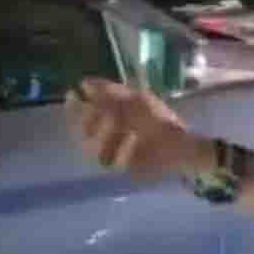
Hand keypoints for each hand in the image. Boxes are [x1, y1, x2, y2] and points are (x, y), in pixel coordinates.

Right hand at [66, 78, 206, 181]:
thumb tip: (84, 83)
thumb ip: (111, 92)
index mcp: (105, 126)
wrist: (181, 143)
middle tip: (99, 109)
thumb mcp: (136, 100)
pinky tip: (134, 137)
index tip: (72, 95)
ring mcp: (114, 158)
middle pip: (83, 135)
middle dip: (88, 120)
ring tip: (117, 120)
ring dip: (104, 133)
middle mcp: (105, 143)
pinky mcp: (126, 170)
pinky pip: (118, 162)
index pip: (80, 119)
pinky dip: (125, 148)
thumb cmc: (157, 120)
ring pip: (94, 150)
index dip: (74, 108)